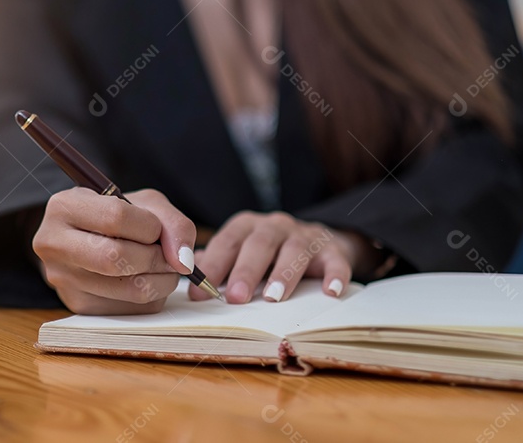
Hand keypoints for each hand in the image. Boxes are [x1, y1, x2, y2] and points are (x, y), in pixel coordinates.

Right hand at [32, 188, 196, 314]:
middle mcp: (53, 244)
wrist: (87, 239)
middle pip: (117, 258)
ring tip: (162, 267)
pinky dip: (152, 296)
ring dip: (162, 280)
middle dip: (156, 257)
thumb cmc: (115, 216)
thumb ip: (171, 222)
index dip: (150, 226)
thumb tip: (184, 263)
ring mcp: (63, 279)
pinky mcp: (78, 306)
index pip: (116, 218)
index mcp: (63, 207)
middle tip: (167, 254)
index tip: (156, 228)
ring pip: (130, 289)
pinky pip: (132, 309)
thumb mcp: (143, 204)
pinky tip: (145, 280)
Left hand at [189, 211, 376, 303]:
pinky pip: (335, 261)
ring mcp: (305, 235)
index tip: (199, 293)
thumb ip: (217, 262)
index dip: (212, 266)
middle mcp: (275, 225)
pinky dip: (334, 276)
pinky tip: (330, 293)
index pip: (227, 242)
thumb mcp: (241, 253)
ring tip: (273, 297)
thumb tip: (187, 274)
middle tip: (235, 298)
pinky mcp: (333, 250)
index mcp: (247, 226)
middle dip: (246, 270)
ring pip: (294, 250)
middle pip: (259, 244)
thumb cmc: (268, 255)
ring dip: (283, 273)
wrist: (319, 243)